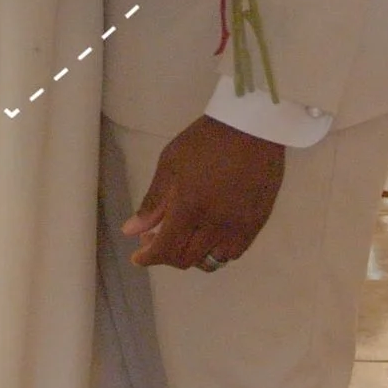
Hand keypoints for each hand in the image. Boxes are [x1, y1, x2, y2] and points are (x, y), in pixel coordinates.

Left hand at [123, 114, 285, 269]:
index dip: (148, 258)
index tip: (138, 256)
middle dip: (166, 255)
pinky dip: (217, 251)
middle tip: (157, 237)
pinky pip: (234, 252)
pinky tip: (209, 235)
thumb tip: (131, 231)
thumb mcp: (170, 164)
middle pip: (187, 259)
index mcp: (190, 208)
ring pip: (212, 261)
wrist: (252, 127)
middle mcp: (215, 225)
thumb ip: (153, 202)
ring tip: (185, 237)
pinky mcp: (256, 224)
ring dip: (193, 256)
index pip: (166, 250)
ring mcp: (238, 227)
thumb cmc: (205, 140)